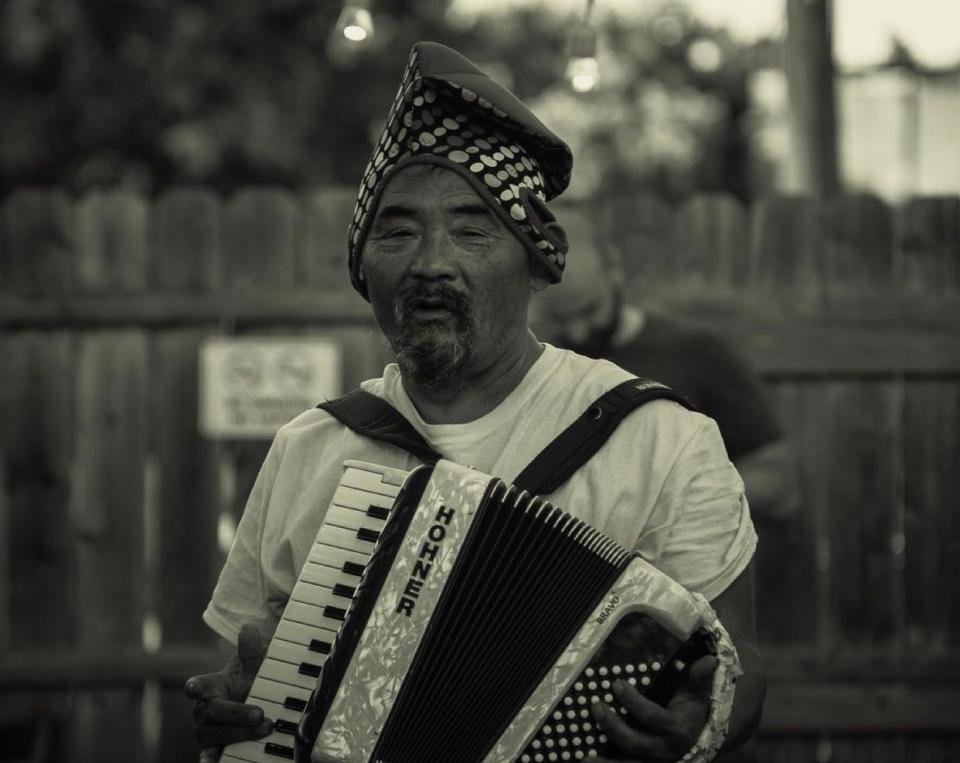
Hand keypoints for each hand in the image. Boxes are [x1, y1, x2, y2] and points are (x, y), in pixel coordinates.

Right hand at [184, 623, 273, 761]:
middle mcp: (203, 709)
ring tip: (265, 729)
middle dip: (236, 714)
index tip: (193, 687)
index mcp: (210, 686)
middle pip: (211, 713)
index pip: (197, 685)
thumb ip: (251, 649)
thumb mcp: (254, 665)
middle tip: (260, 714)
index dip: (194, 687)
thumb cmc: (249, 680)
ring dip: (239, 733)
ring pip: (214, 734)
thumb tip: (248, 628)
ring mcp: (206, 730)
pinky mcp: (212, 747)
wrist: (254, 699)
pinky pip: (208, 755)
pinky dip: (210, 760)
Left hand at [590, 654, 716, 761]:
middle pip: (635, 743)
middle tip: (596, 706)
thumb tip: (710, 660)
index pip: (652, 717)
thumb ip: (699, 678)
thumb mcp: (698, 694)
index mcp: (677, 730)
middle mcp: (664, 750)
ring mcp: (654, 761)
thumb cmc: (693, 710)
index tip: (616, 684)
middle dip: (613, 726)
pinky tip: (588, 761)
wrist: (699, 738)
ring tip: (584, 758)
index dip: (633, 702)